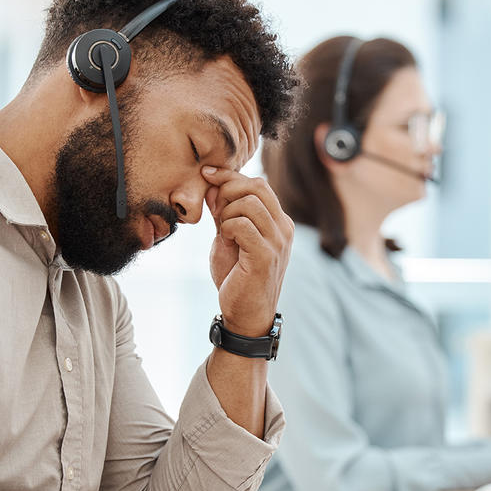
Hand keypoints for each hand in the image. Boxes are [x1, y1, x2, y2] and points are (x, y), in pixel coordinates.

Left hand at [202, 166, 293, 336]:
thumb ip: (223, 213)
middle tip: (215, 213)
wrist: (245, 315)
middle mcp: (284, 228)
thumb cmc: (237, 278)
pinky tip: (226, 241)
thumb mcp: (228, 238)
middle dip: (227, 191)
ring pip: (249, 203)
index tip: (207, 174)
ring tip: (223, 232)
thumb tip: (212, 184)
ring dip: (227, 213)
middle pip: (257, 186)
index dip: (230, 175)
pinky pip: (242, 225)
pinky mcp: (266, 255)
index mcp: (278, 221)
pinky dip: (227, 228)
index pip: (259, 183)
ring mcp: (278, 241)